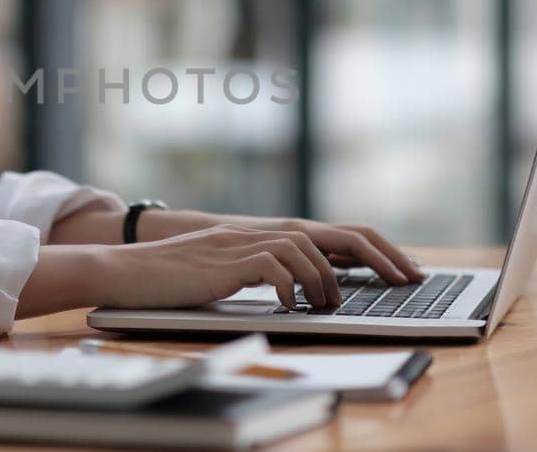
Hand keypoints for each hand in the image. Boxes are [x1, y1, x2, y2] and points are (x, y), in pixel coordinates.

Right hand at [139, 212, 425, 285]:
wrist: (129, 271)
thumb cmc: (174, 278)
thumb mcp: (228, 270)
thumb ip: (263, 269)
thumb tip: (302, 286)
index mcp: (265, 233)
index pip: (334, 232)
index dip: (374, 247)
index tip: (403, 267)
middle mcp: (260, 231)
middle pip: (337, 232)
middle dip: (379, 255)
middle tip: (407, 278)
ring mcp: (244, 242)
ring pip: (307, 249)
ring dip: (327, 280)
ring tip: (326, 304)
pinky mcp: (229, 260)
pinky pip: (275, 267)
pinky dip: (290, 287)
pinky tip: (289, 305)